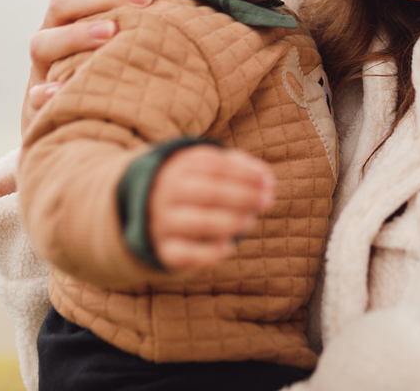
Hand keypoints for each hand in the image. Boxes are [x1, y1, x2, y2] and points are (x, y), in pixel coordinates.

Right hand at [22, 0, 174, 130]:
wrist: (74, 119)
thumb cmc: (113, 68)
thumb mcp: (127, 36)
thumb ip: (147, 16)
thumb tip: (190, 1)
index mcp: (81, 9)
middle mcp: (57, 30)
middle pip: (64, 0)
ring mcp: (44, 65)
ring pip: (43, 43)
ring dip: (76, 35)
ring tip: (111, 34)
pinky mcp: (39, 101)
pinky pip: (35, 95)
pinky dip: (46, 93)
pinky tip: (61, 91)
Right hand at [148, 145, 276, 270]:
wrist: (151, 211)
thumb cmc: (196, 185)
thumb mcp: (211, 169)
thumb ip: (240, 168)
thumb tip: (266, 180)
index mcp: (181, 166)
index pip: (216, 165)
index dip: (246, 173)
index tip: (268, 183)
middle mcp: (168, 191)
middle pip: (210, 192)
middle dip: (244, 197)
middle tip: (266, 202)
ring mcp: (163, 221)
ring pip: (200, 222)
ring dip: (231, 222)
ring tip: (250, 221)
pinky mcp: (163, 248)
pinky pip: (185, 254)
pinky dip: (209, 252)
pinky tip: (228, 246)